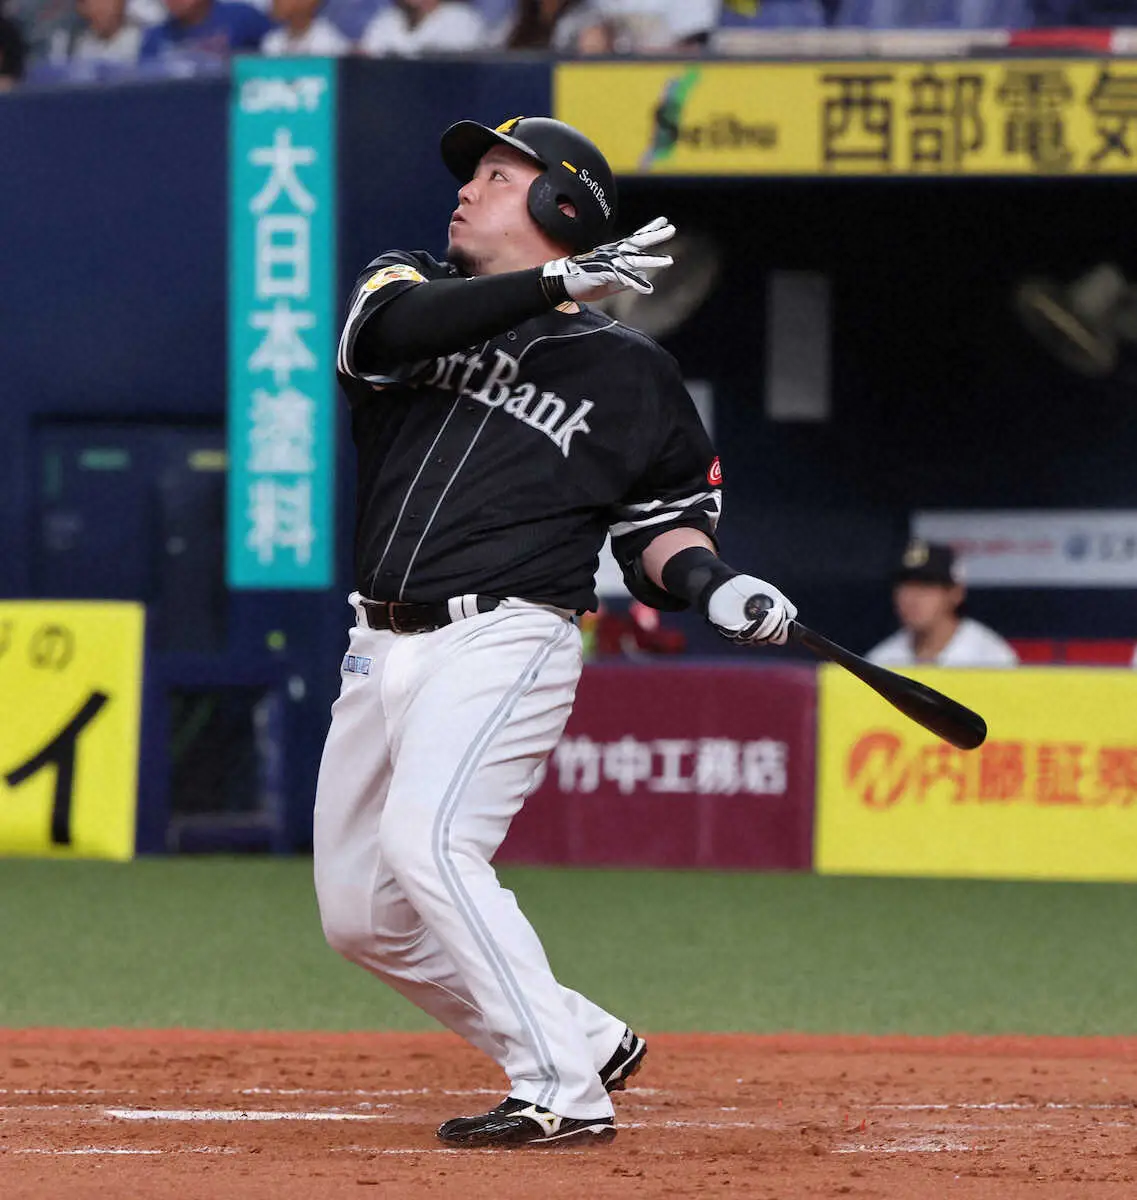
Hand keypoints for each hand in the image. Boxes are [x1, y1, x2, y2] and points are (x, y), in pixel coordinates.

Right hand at [542, 217, 674, 303]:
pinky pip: (623, 278)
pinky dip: (636, 283)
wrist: (560, 283)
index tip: (664, 221)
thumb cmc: (583, 281)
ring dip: (652, 261)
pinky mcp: (603, 274)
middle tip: (672, 228)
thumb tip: (643, 276)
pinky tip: (648, 289)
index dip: (650, 230)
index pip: (635, 240)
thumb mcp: (609, 283)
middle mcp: (612, 254)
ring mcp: (608, 263)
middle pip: (637, 242)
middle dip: (655, 235)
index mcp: (613, 254)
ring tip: (669, 261)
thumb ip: (627, 280)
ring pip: (634, 260)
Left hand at [705, 576, 796, 646]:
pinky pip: (742, 637)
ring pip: (757, 639)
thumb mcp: (770, 592)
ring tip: (764, 614)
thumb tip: (793, 616)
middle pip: (770, 638)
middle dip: (775, 627)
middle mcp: (755, 632)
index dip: (784, 632)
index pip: (779, 637)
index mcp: (766, 625)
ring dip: (763, 627)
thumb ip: (783, 604)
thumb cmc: (747, 588)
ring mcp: (742, 634)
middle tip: (775, 613)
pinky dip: (749, 629)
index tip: (787, 622)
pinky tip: (753, 620)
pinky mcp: (729, 633)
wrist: (724, 584)